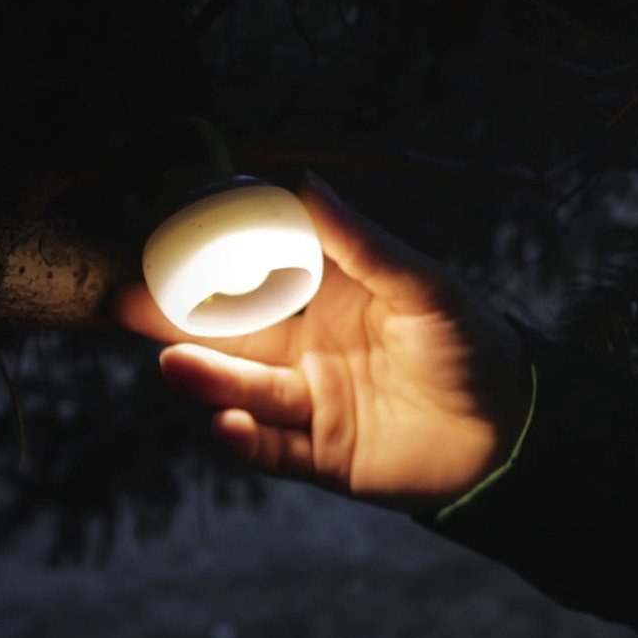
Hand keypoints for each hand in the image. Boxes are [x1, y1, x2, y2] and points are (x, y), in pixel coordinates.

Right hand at [113, 174, 530, 512]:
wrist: (512, 432)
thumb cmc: (474, 345)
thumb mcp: (424, 286)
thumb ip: (362, 243)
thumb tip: (304, 181)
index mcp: (332, 300)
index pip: (259, 275)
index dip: (214, 260)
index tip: (165, 236)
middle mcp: (311, 349)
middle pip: (232, 332)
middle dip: (179, 318)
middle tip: (125, 299)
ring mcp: (313, 403)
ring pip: (244, 389)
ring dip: (206, 379)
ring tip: (174, 365)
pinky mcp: (322, 456)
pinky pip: (272, 450)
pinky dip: (245, 441)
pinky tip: (225, 425)